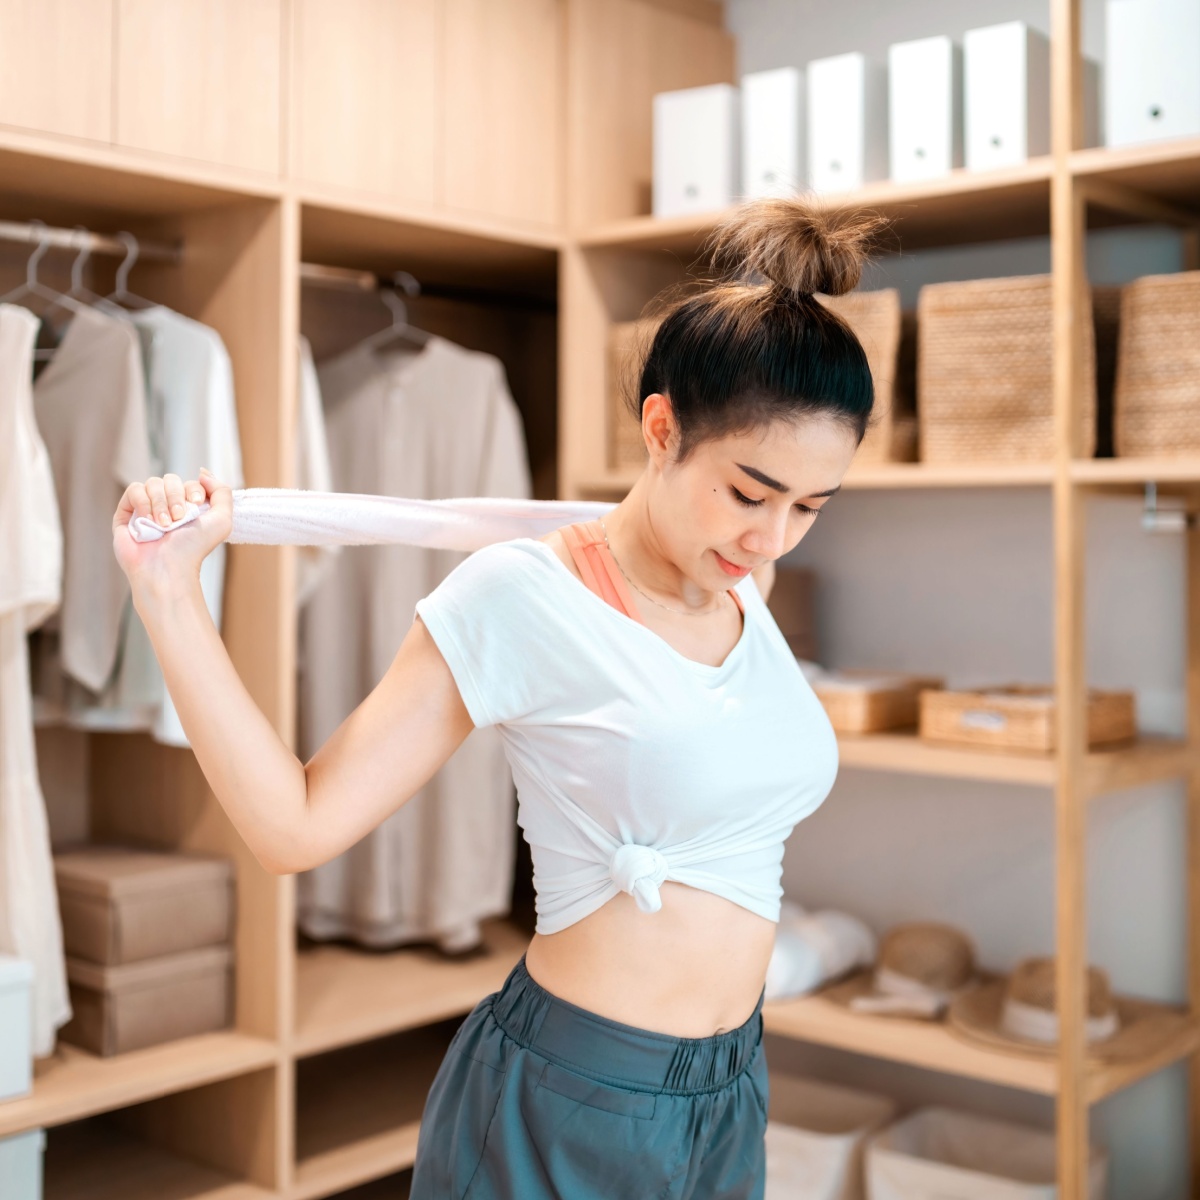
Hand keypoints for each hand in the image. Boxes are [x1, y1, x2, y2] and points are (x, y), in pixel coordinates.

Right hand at [112, 469, 232, 600]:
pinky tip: (148, 520)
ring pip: (153, 483)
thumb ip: (222, 493)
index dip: (194, 490)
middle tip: (179, 519)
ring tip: (164, 525)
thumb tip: (203, 473)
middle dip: (177, 497)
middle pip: (171, 479)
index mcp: (189, 509)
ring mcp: (146, 509)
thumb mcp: (222, 520)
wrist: (168, 567)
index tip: (196, 505)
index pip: (190, 483)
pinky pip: (134, 489)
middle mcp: (167, 507)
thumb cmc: (194, 548)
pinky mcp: (126, 513)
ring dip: (161, 502)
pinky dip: (143, 501)